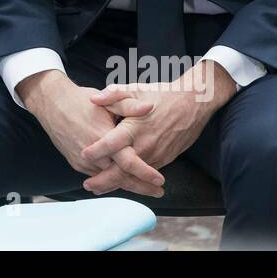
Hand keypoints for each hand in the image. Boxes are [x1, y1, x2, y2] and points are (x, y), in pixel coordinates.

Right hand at [18, 69, 164, 196]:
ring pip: (108, 179)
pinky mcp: (76, 163)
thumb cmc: (80, 100)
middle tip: (158, 192)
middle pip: (120, 177)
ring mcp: (82, 161)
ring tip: (144, 189)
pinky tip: (122, 182)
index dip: (145, 173)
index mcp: (103, 137)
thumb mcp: (106, 100)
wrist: (51, 103)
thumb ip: (129, 106)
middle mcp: (93, 154)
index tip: (159, 180)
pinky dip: (110, 180)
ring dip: (126, 185)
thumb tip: (149, 107)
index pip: (128, 162)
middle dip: (140, 187)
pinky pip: (97, 176)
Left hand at [81, 60, 237, 193]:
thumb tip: (93, 100)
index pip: (112, 143)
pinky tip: (118, 182)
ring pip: (133, 176)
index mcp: (135, 126)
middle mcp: (145, 144)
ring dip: (116, 184)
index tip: (83, 154)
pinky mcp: (164, 159)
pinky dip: (131, 180)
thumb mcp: (135, 89)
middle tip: (87, 185)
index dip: (97, 151)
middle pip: (121, 169)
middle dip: (103, 180)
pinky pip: (144, 174)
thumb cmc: (161, 95)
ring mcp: (156, 154)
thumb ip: (113, 95)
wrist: (193, 104)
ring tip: (98, 188)